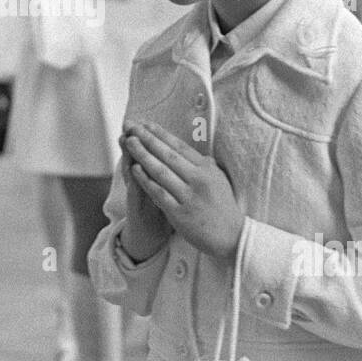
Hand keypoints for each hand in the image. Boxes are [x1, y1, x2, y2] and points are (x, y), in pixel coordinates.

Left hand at [123, 121, 243, 260]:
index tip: (146, 123)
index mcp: (207, 169)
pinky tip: (134, 169)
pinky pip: (159, 193)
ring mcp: (189, 196)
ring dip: (142, 155)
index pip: (180, 146)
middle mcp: (198, 180)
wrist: (232, 236)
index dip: (161, 134)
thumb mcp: (218, 179)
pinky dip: (146, 180)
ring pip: (161, 171)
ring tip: (129, 142)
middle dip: (147, 138)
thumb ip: (203, 164)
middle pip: (168, 154)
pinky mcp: (180, 213)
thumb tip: (188, 150)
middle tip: (131, 126)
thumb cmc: (223, 206)